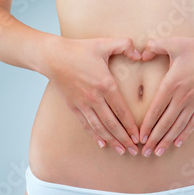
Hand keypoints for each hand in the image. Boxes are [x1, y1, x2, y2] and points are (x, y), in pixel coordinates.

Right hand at [42, 36, 141, 155]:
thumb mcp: (104, 43)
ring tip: (122, 151)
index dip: (131, 126)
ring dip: (112, 141)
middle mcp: (94, 98)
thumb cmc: (80, 49)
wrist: (52, 56)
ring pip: (99, 128)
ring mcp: (82, 104)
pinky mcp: (73, 106)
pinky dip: (95, 136)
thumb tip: (140, 53)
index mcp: (105, 84)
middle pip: (112, 124)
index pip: (122, 111)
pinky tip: (103, 144)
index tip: (139, 136)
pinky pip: (86, 125)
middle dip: (125, 139)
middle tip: (136, 150)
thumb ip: (126, 45)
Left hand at [138, 35, 193, 156]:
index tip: (139, 137)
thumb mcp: (175, 43)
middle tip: (144, 152)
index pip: (156, 109)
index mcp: (172, 84)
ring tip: (157, 152)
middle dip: (154, 139)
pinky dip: (184, 135)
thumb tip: (140, 53)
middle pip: (165, 123)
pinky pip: (192, 123)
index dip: (147, 125)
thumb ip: (154, 46)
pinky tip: (177, 144)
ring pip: (178, 127)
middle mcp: (183, 97)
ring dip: (166, 141)